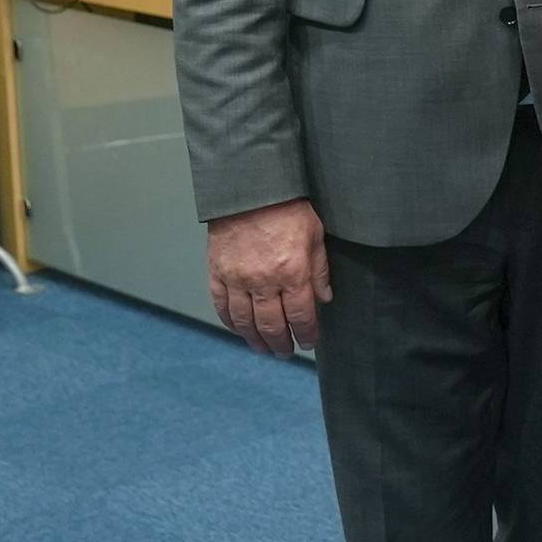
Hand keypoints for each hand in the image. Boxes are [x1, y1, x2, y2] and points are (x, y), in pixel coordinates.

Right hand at [206, 198, 330, 356]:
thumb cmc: (288, 208)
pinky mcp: (217, 272)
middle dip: (281, 343)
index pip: (301, 316)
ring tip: (263, 348)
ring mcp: (237, 279)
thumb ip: (320, 271)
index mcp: (292, 273)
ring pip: (245, 321)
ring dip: (255, 339)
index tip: (309, 343)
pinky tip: (239, 329)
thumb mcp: (316, 236)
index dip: (306, 334)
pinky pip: (221, 305)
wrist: (251, 189)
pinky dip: (230, 322)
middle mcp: (264, 281)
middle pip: (272, 325)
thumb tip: (324, 299)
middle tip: (285, 352)